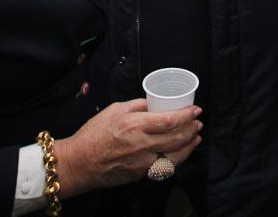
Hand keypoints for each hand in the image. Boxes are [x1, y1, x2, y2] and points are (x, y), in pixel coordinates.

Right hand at [53, 99, 201, 196]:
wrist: (79, 163)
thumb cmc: (92, 136)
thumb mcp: (113, 110)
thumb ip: (136, 105)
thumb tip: (153, 102)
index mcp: (135, 126)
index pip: (169, 120)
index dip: (187, 114)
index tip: (195, 110)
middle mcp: (141, 145)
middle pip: (177, 138)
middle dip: (192, 128)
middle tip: (198, 121)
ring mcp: (142, 162)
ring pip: (176, 156)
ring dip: (190, 145)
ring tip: (196, 136)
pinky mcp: (140, 174)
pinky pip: (165, 167)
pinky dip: (177, 159)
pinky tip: (181, 152)